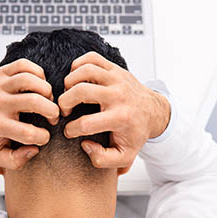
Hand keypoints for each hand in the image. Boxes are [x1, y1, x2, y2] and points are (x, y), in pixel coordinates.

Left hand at [0, 59, 59, 173]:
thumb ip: (16, 161)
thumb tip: (34, 149)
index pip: (29, 133)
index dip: (43, 137)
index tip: (44, 137)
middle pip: (34, 102)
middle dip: (52, 111)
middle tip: (54, 117)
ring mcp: (0, 84)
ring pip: (30, 80)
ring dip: (47, 90)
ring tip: (48, 99)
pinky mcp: (2, 71)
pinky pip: (24, 65)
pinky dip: (38, 72)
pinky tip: (40, 83)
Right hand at [58, 52, 169, 169]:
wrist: (153, 111)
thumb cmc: (135, 132)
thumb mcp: (125, 156)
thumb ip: (103, 160)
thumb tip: (85, 144)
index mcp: (121, 117)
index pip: (85, 124)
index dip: (70, 130)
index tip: (69, 131)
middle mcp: (118, 95)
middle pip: (81, 92)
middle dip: (63, 103)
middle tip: (63, 111)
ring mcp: (116, 78)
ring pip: (84, 71)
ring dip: (69, 82)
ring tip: (68, 93)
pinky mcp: (114, 67)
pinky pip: (91, 58)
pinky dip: (78, 65)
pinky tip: (76, 78)